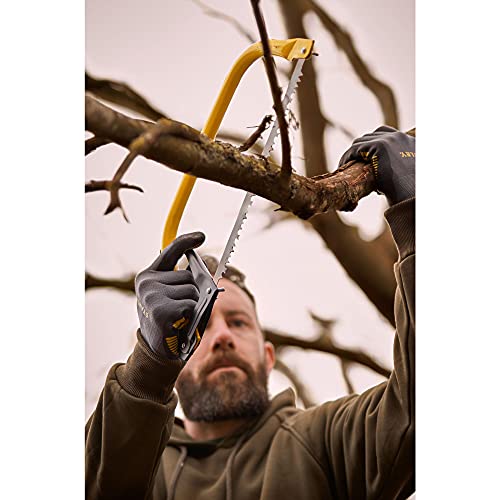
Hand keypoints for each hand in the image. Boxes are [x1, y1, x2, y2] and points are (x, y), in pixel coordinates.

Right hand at [135, 232, 204, 359]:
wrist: (156, 351)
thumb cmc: (169, 321)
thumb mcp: (173, 296)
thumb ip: (184, 281)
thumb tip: (207, 269)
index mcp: (149, 276)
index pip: (170, 251)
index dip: (187, 241)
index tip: (201, 236)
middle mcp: (147, 282)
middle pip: (188, 276)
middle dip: (193, 292)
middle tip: (180, 309)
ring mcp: (152, 295)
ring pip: (192, 291)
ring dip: (192, 305)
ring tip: (179, 317)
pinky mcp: (161, 310)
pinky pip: (191, 304)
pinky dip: (191, 315)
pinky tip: (178, 323)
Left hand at [338, 125, 414, 204]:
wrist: (411, 193)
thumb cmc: (408, 192)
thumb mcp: (406, 176)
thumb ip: (399, 171)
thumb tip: (384, 182)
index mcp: (409, 142)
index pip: (387, 134)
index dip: (373, 143)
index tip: (364, 156)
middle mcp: (400, 137)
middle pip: (372, 136)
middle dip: (361, 148)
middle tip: (353, 162)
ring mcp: (390, 140)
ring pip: (361, 141)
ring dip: (352, 153)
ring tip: (346, 165)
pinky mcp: (379, 146)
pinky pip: (356, 148)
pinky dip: (347, 156)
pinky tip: (342, 166)